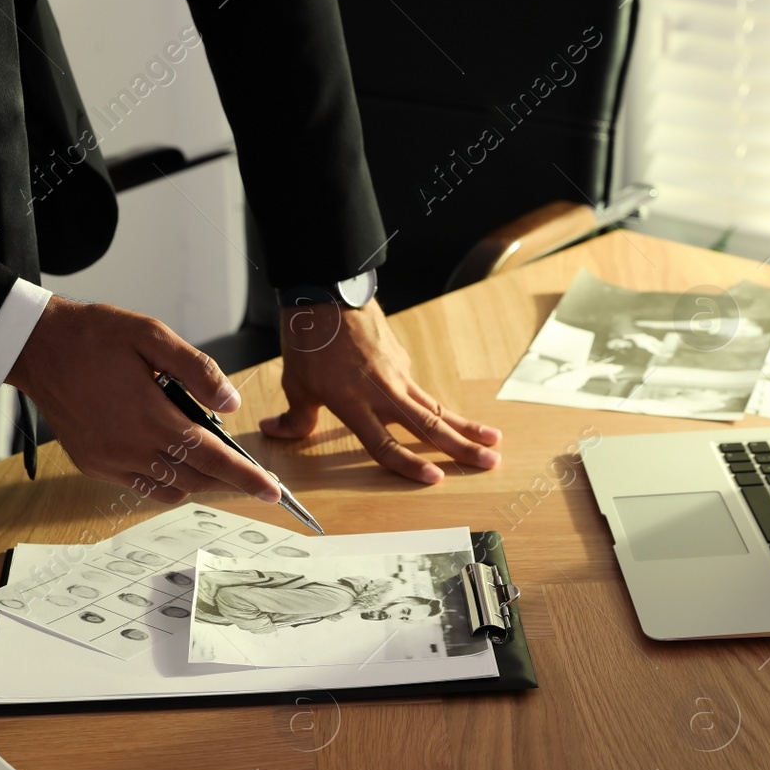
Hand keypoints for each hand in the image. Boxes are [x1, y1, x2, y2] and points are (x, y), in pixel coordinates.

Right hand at [7, 296, 279, 503]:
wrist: (37, 347)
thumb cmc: (95, 335)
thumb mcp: (152, 335)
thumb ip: (197, 370)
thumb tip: (231, 404)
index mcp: (150, 416)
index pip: (212, 457)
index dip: (246, 477)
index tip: (273, 492)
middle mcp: (129, 446)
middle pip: (196, 479)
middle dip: (228, 480)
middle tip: (252, 474)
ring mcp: (109, 460)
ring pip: (170, 488)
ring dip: (198, 479)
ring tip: (211, 460)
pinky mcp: (93, 465)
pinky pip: (141, 486)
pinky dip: (165, 480)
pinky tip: (171, 457)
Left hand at [261, 298, 501, 483]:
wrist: (326, 292)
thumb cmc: (308, 338)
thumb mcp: (294, 383)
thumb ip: (294, 417)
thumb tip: (276, 431)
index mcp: (354, 403)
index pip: (385, 443)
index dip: (409, 465)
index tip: (436, 478)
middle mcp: (382, 392)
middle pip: (429, 426)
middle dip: (462, 447)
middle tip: (491, 462)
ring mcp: (397, 374)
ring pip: (437, 407)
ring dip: (467, 426)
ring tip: (494, 441)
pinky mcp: (402, 360)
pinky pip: (420, 390)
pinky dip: (437, 408)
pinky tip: (448, 419)